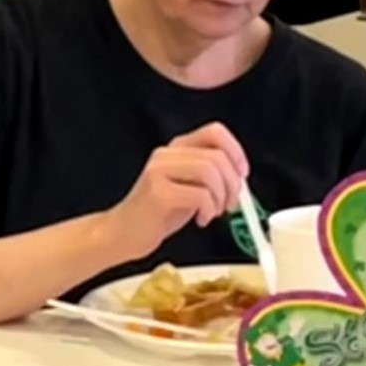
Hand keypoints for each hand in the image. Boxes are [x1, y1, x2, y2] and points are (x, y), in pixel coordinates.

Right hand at [102, 123, 250, 260]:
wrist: (123, 234)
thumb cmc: (157, 213)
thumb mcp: (187, 187)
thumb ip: (210, 176)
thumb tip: (239, 178)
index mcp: (176, 148)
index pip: (215, 132)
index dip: (236, 151)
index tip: (241, 174)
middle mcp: (167, 154)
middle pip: (217, 156)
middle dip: (232, 183)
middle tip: (230, 203)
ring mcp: (159, 171)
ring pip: (210, 172)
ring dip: (221, 197)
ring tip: (214, 212)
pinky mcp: (158, 192)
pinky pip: (200, 195)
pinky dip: (209, 210)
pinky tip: (201, 220)